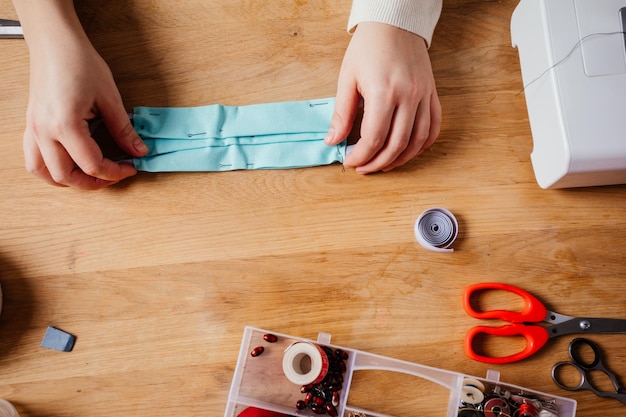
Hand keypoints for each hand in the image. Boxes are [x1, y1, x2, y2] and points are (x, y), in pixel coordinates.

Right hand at [17, 1, 147, 188]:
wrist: (55, 43)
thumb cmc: (78, 62)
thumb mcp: (109, 98)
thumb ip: (123, 129)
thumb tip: (138, 150)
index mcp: (65, 125)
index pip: (92, 164)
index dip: (115, 172)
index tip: (131, 167)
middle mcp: (44, 131)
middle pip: (66, 175)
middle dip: (93, 183)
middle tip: (114, 176)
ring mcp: (34, 129)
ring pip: (44, 172)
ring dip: (68, 181)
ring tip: (91, 177)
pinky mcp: (31, 124)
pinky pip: (33, 158)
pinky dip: (49, 170)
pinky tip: (67, 165)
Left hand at [325, 22, 441, 173]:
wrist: (395, 22)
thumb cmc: (368, 47)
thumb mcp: (347, 79)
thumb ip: (342, 113)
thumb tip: (333, 141)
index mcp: (384, 92)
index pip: (374, 138)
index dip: (361, 156)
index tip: (350, 161)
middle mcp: (408, 97)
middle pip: (396, 145)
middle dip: (378, 163)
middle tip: (364, 168)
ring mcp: (424, 96)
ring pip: (417, 141)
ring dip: (400, 159)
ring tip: (383, 165)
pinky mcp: (432, 95)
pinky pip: (433, 128)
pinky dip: (421, 145)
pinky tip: (407, 152)